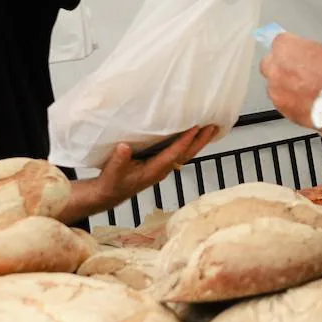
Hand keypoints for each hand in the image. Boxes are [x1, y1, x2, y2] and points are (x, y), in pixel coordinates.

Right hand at [67, 127, 216, 220]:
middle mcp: (161, 169)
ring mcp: (162, 167)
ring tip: (210, 128)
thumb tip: (124, 147)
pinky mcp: (159, 164)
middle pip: (186, 155)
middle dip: (200, 141)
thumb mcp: (111, 173)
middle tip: (214, 126)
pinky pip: (178, 153)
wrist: (108, 194)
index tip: (196, 128)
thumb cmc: (110, 183)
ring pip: (185, 154)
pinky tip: (193, 136)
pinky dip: (189, 144)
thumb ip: (118, 161)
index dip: (185, 141)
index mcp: (152, 171)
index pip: (173, 154)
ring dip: (198, 142)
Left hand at [260, 33, 321, 126]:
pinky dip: (289, 101)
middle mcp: (274, 67)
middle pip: (268, 63)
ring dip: (283, 85)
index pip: (279, 42)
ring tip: (303, 90)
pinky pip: (280, 101)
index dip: (290, 49)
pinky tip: (304, 101)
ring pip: (273, 85)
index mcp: (285, 47)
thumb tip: (306, 55)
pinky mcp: (280, 107)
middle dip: (279, 66)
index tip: (295, 53)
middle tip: (295, 71)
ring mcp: (275, 88)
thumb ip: (307, 51)